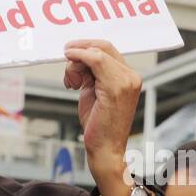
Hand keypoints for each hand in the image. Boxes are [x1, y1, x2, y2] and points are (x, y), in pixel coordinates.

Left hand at [63, 38, 140, 195]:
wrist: (105, 149)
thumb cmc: (99, 126)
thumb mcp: (94, 92)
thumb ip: (91, 73)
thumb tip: (77, 56)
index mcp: (129, 77)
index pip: (108, 49)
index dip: (87, 45)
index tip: (69, 49)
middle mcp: (131, 77)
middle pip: (103, 47)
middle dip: (80, 48)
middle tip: (65, 54)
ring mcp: (126, 82)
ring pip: (96, 53)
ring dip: (76, 62)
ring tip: (72, 82)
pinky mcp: (115, 88)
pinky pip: (95, 61)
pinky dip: (79, 60)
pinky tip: (72, 77)